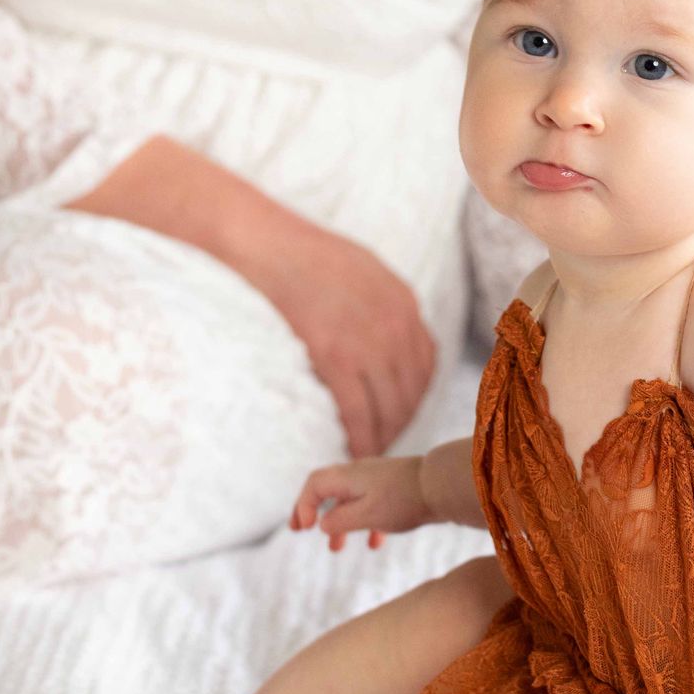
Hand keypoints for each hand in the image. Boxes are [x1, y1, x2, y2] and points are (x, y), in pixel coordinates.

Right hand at [261, 221, 436, 456]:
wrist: (267, 243)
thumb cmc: (303, 253)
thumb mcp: (362, 269)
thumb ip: (382, 304)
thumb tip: (388, 338)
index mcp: (404, 302)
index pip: (426, 365)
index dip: (414, 397)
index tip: (398, 413)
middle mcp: (396, 324)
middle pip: (412, 392)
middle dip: (400, 423)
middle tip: (382, 442)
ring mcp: (369, 341)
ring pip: (390, 408)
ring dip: (383, 436)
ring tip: (367, 450)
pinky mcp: (336, 356)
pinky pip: (359, 412)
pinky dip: (361, 438)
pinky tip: (354, 450)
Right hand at [291, 456, 431, 549]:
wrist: (442, 486)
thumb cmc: (404, 500)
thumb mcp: (367, 515)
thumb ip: (340, 521)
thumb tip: (323, 524)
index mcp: (348, 477)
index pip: (314, 485)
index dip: (303, 505)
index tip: (305, 529)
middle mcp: (359, 474)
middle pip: (327, 489)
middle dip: (311, 510)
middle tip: (300, 530)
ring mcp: (377, 480)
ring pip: (349, 500)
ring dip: (338, 523)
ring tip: (335, 548)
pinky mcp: (394, 490)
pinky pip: (370, 505)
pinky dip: (365, 524)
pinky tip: (374, 544)